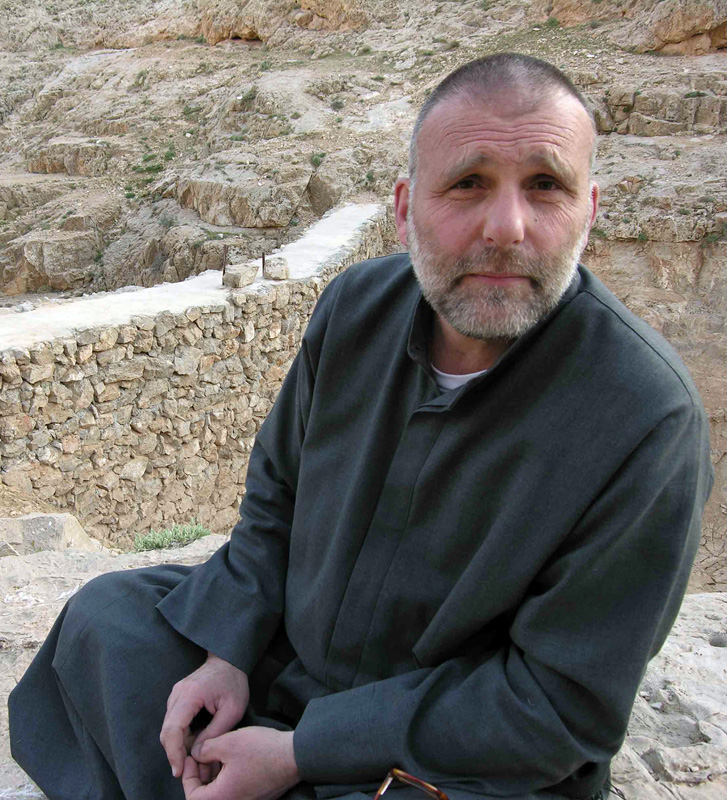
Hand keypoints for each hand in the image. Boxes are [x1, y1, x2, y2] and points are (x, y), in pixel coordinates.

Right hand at [160, 653, 249, 778]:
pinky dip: (182, 735)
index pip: (173, 729)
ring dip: (179, 745)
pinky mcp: (178, 698)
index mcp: (189, 695)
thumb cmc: (233, 682)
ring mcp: (175, 695)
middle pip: (167, 731)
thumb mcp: (232, 709)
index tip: (179, 770)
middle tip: (190, 768)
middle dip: (176, 753)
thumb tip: (196, 753)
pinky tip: (195, 742)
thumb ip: (214, 732)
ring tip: (197, 756)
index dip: (174, 753)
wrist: (229, 660)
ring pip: (170, 728)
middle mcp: (177, 695)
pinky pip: (175, 722)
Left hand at [182, 727, 298, 799]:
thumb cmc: (262, 750)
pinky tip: (230, 758)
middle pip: (206, 796)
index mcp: (222, 798)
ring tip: (216, 752)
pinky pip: (232, 790)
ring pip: (219, 792)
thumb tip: (196, 754)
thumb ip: (205, 749)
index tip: (191, 758)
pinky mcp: (255, 796)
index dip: (187, 777)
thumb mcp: (228, 743)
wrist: (294, 756)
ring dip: (213, 775)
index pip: (192, 797)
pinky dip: (226, 776)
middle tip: (202, 754)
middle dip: (200, 774)